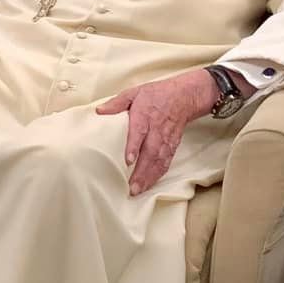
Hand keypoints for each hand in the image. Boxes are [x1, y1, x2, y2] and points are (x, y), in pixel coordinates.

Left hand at [97, 69, 217, 195]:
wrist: (183, 96)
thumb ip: (117, 103)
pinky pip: (166, 161)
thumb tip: (99, 111)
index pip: (139, 132)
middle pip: (150, 152)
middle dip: (141, 171)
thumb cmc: (156, 95)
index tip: (129, 160)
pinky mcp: (172, 145)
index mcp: (145, 115)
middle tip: (132, 187)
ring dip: (149, 177)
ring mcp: (166, 139)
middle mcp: (156, 129)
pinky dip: (159, 174)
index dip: (134, 146)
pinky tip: (150, 184)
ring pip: (159, 160)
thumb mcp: (134, 92)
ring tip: (138, 190)